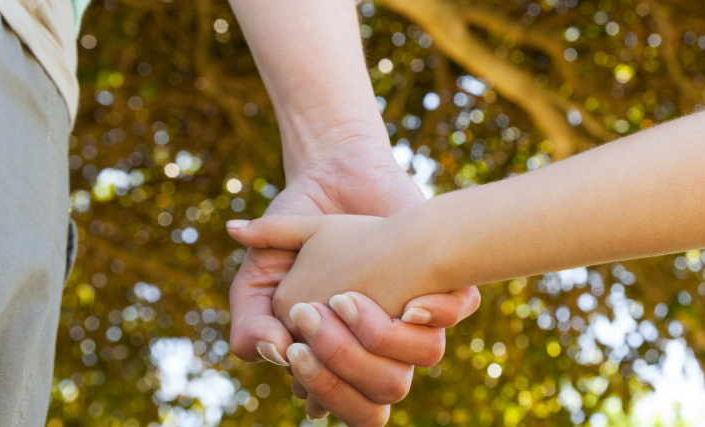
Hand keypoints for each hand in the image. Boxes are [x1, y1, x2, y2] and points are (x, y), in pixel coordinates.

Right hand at [226, 135, 479, 423]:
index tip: (295, 348)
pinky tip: (409, 301)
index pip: (343, 403)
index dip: (323, 390)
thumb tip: (271, 353)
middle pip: (381, 392)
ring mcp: (414, 314)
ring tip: (346, 301)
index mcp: (340, 353)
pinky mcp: (444, 279)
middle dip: (343, 370)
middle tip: (311, 325)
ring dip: (380, 339)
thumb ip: (251, 320)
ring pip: (420, 357)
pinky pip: (454, 311)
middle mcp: (382, 341)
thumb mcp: (260, 276)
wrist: (333, 177)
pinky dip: (434, 311)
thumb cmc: (295, 234)